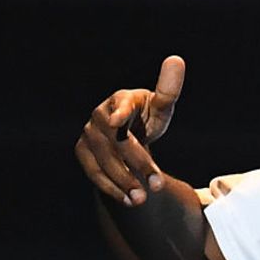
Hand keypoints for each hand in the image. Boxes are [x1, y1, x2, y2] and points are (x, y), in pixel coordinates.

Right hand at [74, 56, 184, 206]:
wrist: (127, 132)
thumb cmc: (147, 115)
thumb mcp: (162, 105)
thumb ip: (168, 89)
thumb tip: (176, 60)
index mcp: (121, 98)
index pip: (121, 104)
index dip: (120, 112)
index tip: (119, 121)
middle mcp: (100, 115)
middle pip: (117, 141)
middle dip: (137, 163)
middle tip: (157, 185)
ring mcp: (89, 134)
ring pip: (103, 160)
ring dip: (123, 181)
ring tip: (142, 198)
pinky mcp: (83, 153)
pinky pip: (94, 173)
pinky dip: (111, 188)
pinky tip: (128, 199)